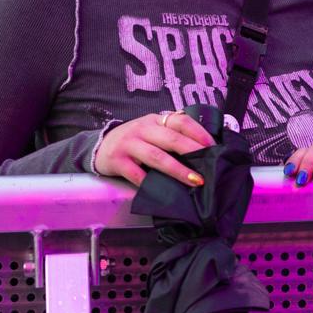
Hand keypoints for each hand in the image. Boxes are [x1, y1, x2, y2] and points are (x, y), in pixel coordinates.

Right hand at [91, 110, 214, 187]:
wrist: (99, 146)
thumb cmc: (134, 140)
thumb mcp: (151, 130)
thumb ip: (170, 133)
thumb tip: (202, 147)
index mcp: (155, 120)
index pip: (181, 121)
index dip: (199, 133)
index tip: (213, 146)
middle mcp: (143, 129)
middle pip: (172, 138)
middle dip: (193, 152)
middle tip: (210, 165)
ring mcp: (129, 145)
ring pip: (157, 156)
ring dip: (178, 170)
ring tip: (195, 180)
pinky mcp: (118, 161)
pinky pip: (136, 174)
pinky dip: (150, 183)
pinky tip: (163, 191)